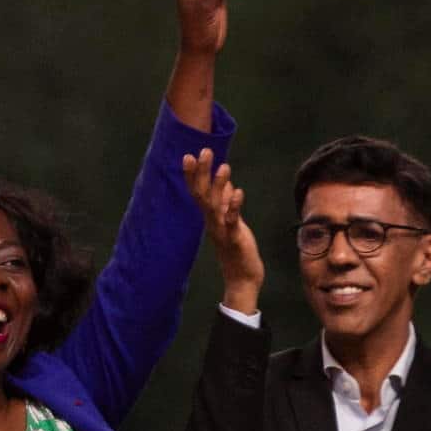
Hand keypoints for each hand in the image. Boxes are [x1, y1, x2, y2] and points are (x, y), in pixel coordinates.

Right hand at [182, 149, 262, 315]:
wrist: (242, 278)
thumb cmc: (237, 250)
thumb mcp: (232, 222)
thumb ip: (226, 203)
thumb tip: (226, 184)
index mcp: (210, 217)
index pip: (198, 192)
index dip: (193, 174)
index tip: (189, 154)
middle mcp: (212, 222)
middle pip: (202, 194)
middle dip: (201, 173)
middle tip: (203, 151)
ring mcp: (221, 230)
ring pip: (215, 205)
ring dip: (218, 185)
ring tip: (224, 166)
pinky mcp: (234, 239)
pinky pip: (231, 221)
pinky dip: (233, 206)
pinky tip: (238, 192)